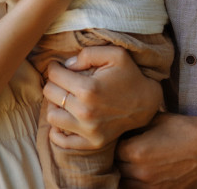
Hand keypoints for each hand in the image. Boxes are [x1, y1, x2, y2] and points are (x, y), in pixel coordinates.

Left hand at [42, 45, 161, 149]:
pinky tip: (65, 118)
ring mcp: (88, 130)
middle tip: (63, 80)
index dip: (54, 67)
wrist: (147, 103)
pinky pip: (63, 141)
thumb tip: (67, 65)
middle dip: (54, 83)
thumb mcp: (115, 54)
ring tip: (65, 97)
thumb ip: (88, 54)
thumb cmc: (129, 75)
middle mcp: (85, 112)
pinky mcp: (92, 142)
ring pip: (52, 116)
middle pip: (50, 93)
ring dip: (55, 104)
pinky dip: (57, 132)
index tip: (58, 66)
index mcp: (88, 89)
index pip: (54, 75)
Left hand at [115, 113, 196, 187]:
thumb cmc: (182, 129)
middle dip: (119, 159)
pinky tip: (143, 174)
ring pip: (125, 184)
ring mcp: (151, 187)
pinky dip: (138, 184)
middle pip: (116, 168)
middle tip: (127, 150)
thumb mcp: (154, 120)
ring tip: (134, 163)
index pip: (111, 151)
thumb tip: (118, 127)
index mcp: (135, 151)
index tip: (121, 139)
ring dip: (125, 174)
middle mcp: (140, 172)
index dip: (115, 144)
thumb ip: (133, 126)